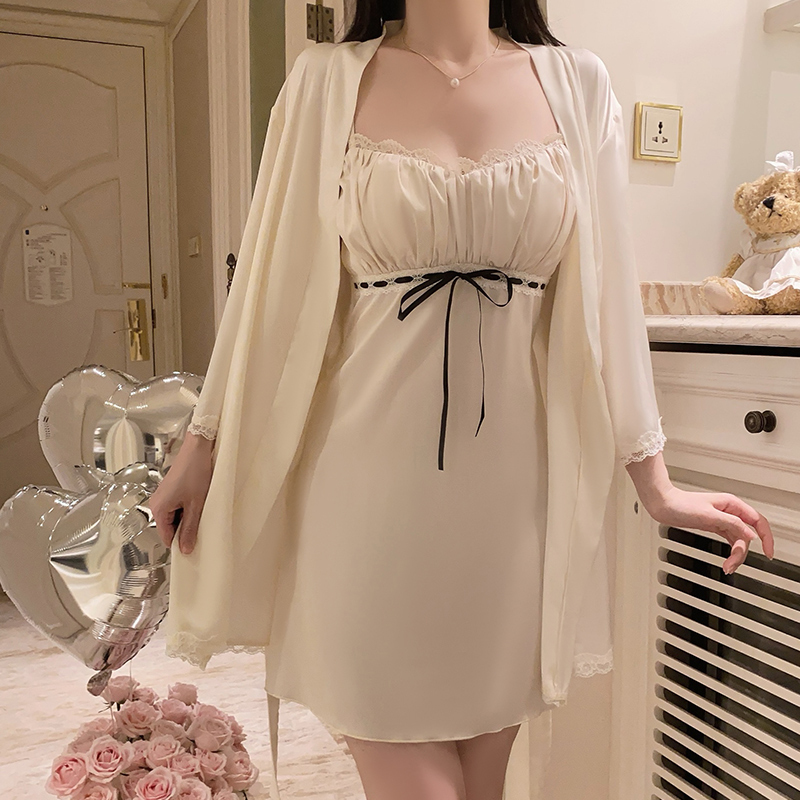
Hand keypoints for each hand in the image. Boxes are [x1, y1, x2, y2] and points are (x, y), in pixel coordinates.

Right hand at [150, 432, 214, 554]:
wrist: (198, 449)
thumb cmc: (195, 472)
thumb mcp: (196, 505)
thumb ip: (190, 529)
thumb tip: (185, 549)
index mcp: (158, 509)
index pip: (166, 537)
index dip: (180, 543)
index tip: (194, 547)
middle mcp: (157, 503)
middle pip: (170, 528)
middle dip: (185, 530)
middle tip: (202, 528)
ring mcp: (164, 497)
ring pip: (175, 518)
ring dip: (188, 518)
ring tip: (202, 512)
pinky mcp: (171, 491)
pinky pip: (178, 508)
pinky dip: (188, 509)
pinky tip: (199, 504)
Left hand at [647, 485, 774, 573]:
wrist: (663, 505)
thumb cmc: (681, 505)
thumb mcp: (708, 515)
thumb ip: (731, 524)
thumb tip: (750, 534)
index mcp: (732, 504)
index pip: (758, 521)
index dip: (767, 538)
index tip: (768, 553)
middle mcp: (730, 511)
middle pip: (748, 535)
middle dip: (742, 552)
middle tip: (732, 565)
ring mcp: (722, 519)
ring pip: (738, 540)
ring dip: (735, 555)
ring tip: (727, 567)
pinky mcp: (714, 526)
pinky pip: (730, 540)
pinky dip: (730, 551)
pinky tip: (727, 561)